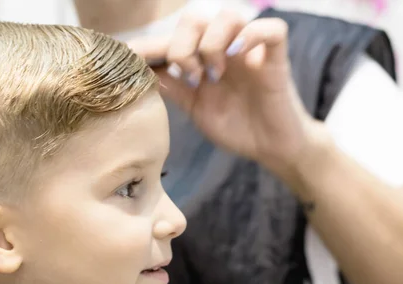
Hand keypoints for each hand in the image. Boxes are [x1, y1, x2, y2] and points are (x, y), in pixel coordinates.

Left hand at [127, 10, 329, 179]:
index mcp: (202, 59)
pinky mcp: (276, 59)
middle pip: (195, 18)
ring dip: (212, 43)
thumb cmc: (237, 127)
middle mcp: (224, 49)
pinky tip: (236, 55)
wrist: (271, 148)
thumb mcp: (196, 108)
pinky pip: (272, 28)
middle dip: (182, 46)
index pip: (171, 40)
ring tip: (212, 74)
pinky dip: (252, 34)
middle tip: (190, 77)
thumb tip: (142, 73)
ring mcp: (250, 51)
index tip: (126, 57)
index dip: (148, 46)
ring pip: (228, 16)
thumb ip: (173, 88)